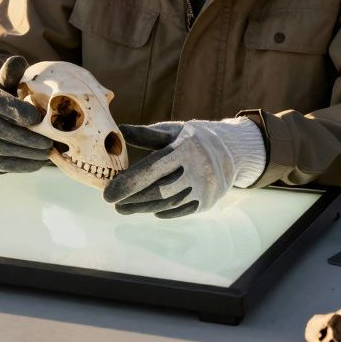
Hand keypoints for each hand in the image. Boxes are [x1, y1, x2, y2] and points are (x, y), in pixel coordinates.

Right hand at [0, 55, 53, 173]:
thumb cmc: (4, 101)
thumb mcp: (6, 85)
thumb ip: (12, 74)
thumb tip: (18, 61)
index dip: (15, 110)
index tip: (37, 117)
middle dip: (25, 136)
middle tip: (48, 141)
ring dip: (25, 152)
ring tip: (46, 151)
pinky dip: (20, 165)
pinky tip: (38, 162)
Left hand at [102, 118, 266, 218]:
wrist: (231, 151)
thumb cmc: (194, 138)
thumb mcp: (173, 131)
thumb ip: (147, 134)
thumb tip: (120, 130)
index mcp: (187, 148)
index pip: (153, 169)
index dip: (129, 183)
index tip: (108, 193)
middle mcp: (198, 169)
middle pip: (159, 191)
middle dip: (133, 199)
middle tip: (113, 203)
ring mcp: (205, 188)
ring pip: (168, 203)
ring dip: (143, 208)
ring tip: (125, 208)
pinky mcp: (207, 202)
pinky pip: (180, 210)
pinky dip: (162, 211)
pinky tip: (149, 209)